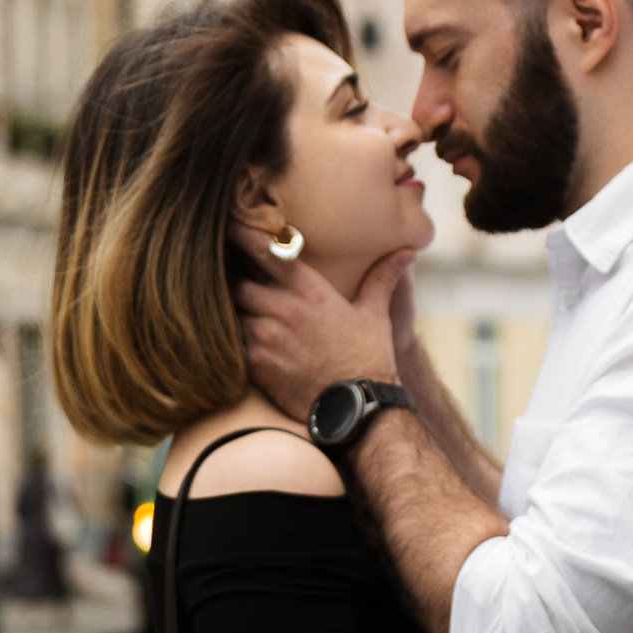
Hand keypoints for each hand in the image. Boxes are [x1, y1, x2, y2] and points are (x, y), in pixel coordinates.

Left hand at [237, 243, 405, 419]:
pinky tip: (233, 342)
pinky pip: (229, 342)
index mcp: (309, 290)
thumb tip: (407, 251)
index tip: (230, 223)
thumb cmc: (368, 359)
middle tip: (228, 280)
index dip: (241, 233)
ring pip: (228, 312)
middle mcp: (282, 308)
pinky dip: (229, 340)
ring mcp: (264, 336)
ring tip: (226, 314)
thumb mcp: (376, 315)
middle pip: (235, 280)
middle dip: (232, 281)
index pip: (263, 249)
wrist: (358, 409)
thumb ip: (382, 278)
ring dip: (229, 312)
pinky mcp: (254, 363)